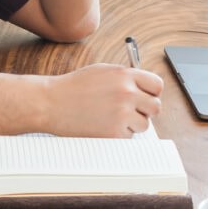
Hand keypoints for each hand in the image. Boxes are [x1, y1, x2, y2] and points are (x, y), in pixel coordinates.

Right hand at [39, 63, 162, 137]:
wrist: (50, 103)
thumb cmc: (72, 88)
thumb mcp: (101, 71)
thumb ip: (125, 77)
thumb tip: (143, 86)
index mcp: (124, 75)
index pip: (157, 85)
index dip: (151, 92)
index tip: (145, 97)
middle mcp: (126, 93)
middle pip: (155, 106)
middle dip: (145, 110)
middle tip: (130, 111)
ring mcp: (122, 114)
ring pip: (144, 124)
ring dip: (132, 124)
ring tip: (111, 119)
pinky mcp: (115, 133)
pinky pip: (129, 137)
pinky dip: (118, 135)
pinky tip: (102, 126)